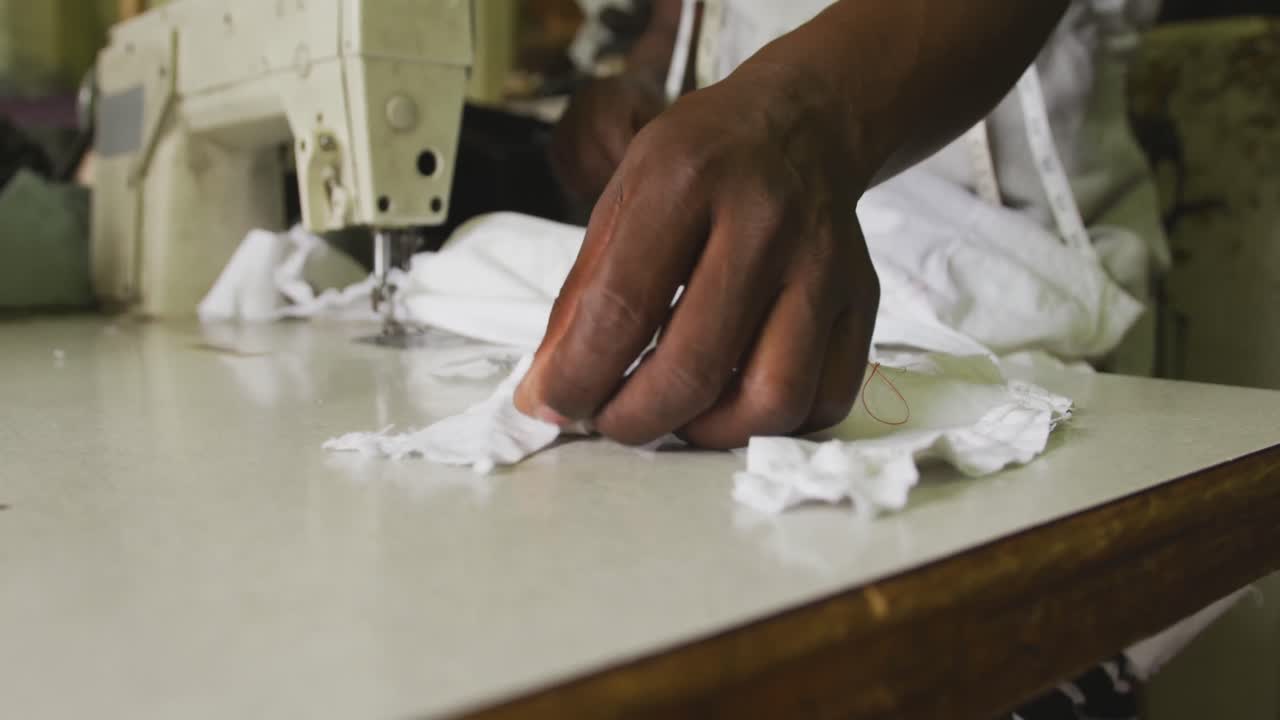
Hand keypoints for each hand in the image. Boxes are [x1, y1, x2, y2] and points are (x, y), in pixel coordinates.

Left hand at [517, 64, 879, 448]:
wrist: (800, 127)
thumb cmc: (698, 168)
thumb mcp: (621, 199)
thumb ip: (582, 297)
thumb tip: (548, 396)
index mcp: (688, 180)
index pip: (621, 308)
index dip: (577, 378)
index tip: (552, 404)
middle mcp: (766, 222)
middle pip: (695, 368)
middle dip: (632, 420)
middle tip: (607, 418)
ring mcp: (825, 266)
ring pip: (773, 400)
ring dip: (707, 433)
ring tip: (674, 416)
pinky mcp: (863, 300)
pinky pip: (826, 402)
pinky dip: (771, 426)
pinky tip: (733, 403)